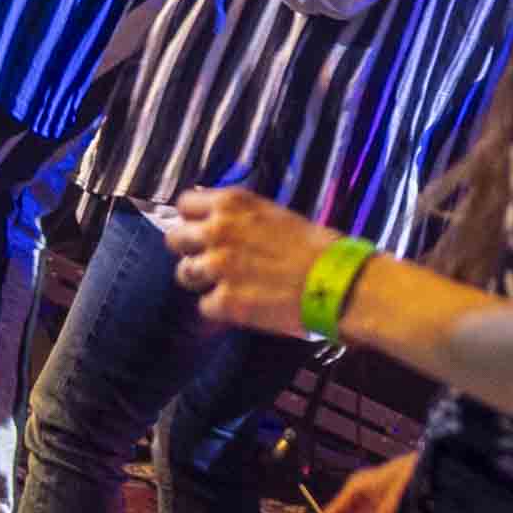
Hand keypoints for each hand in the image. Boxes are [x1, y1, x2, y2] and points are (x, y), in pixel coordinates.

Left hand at [164, 186, 344, 334]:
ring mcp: (218, 267)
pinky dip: (221, 308)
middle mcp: (218, 230)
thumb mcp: (272, 214)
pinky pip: (205, 306)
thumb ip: (238, 217)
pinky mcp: (225, 301)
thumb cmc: (315, 247)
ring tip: (229, 285)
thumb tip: (213, 220)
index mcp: (232, 203)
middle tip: (211, 262)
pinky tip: (244, 305)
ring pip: (184, 274)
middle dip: (190, 251)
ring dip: (202, 281)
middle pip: (175, 240)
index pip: (184, 205)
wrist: (338, 283)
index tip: (202, 230)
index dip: (192, 220)